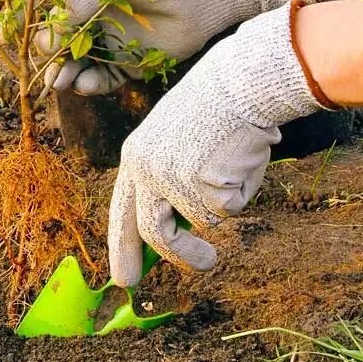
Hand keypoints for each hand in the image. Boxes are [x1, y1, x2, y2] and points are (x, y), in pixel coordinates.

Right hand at [41, 0, 316, 94]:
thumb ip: (80, 0)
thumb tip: (47, 32)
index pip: (44, 4)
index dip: (22, 20)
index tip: (5, 34)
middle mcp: (94, 14)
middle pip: (56, 39)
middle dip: (42, 54)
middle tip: (37, 66)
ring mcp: (112, 39)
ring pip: (77, 62)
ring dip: (63, 72)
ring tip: (59, 81)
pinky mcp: (132, 63)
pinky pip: (103, 78)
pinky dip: (90, 83)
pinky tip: (84, 84)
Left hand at [106, 1, 330, 285]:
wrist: (238, 82)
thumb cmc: (214, 112)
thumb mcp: (175, 143)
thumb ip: (168, 183)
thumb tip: (175, 233)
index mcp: (134, 157)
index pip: (121, 211)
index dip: (122, 247)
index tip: (124, 278)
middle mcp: (146, 170)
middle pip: (152, 232)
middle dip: (176, 258)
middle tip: (203, 264)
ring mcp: (173, 179)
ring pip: (198, 224)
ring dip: (219, 215)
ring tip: (231, 185)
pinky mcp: (203, 185)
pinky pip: (227, 209)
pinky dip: (241, 192)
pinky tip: (240, 160)